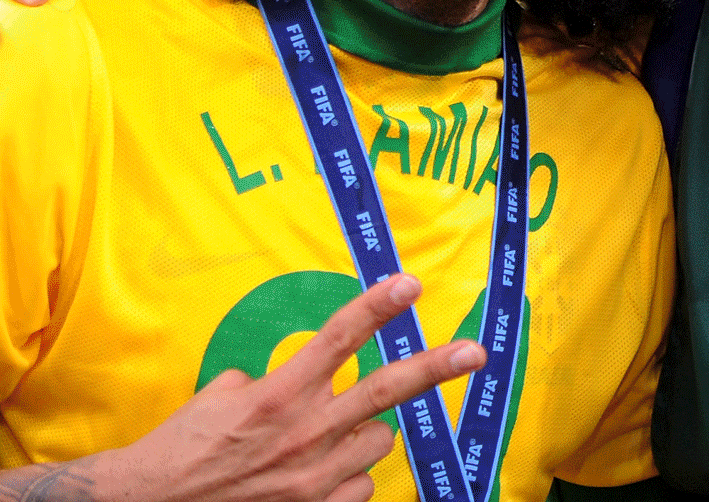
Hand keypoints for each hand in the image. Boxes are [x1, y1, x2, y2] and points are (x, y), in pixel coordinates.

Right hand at [89, 273, 479, 501]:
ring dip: (364, 435)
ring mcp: (314, 477)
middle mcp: (305, 432)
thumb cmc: (179, 452)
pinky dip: (348, 478)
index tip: (410, 283)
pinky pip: (361, 486)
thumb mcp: (218, 398)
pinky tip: (317, 478)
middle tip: (474, 352)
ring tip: (326, 440)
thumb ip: (266, 381)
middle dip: (436, 367)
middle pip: (386, 389)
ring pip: (378, 441)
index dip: (377, 307)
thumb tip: (285, 378)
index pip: (338, 337)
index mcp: (279, 394)